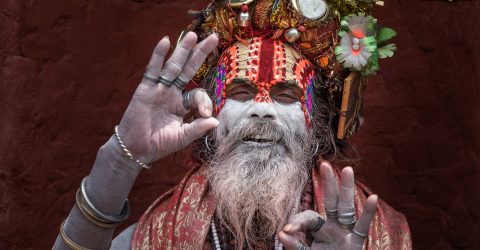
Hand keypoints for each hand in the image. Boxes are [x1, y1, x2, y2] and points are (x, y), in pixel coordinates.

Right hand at [117, 32, 218, 163]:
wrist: (136, 149)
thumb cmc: (159, 144)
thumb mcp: (182, 137)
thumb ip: (198, 128)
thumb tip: (216, 121)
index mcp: (183, 104)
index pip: (198, 94)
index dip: (205, 102)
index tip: (206, 114)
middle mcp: (172, 93)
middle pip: (189, 69)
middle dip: (200, 54)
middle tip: (213, 38)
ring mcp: (159, 89)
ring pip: (174, 66)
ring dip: (183, 50)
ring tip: (192, 35)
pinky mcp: (146, 89)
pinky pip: (153, 69)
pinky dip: (158, 55)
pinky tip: (165, 41)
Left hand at [278, 162, 377, 249]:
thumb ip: (294, 245)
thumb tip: (282, 232)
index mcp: (319, 228)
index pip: (308, 217)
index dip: (297, 221)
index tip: (287, 230)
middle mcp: (333, 226)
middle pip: (330, 201)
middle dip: (328, 183)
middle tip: (324, 164)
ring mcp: (345, 233)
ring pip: (346, 207)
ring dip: (347, 188)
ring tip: (348, 169)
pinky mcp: (356, 243)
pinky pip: (363, 226)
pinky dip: (368, 213)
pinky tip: (373, 197)